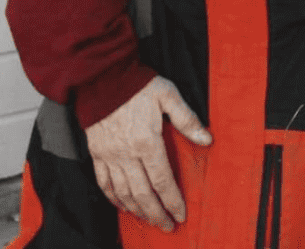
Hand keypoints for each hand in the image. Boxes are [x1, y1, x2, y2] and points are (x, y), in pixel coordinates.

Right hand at [85, 76, 212, 230]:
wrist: (102, 76)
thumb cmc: (138, 85)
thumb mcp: (168, 96)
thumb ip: (187, 119)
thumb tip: (208, 139)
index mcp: (147, 142)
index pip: (162, 181)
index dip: (173, 201)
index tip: (181, 215)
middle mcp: (126, 154)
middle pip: (143, 194)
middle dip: (157, 214)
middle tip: (168, 226)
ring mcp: (109, 155)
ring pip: (123, 193)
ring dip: (137, 211)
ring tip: (150, 220)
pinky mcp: (96, 153)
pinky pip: (104, 183)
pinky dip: (113, 199)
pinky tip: (123, 207)